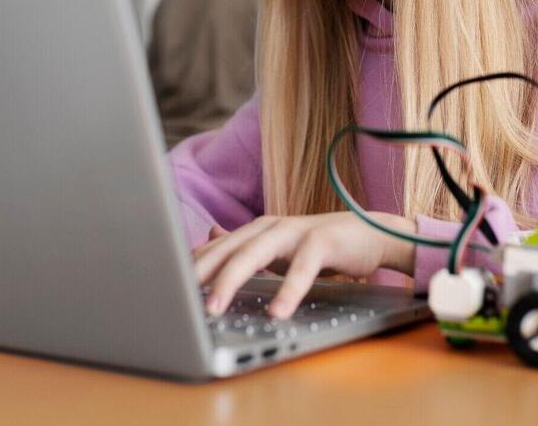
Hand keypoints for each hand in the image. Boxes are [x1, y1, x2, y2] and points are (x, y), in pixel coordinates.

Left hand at [195, 212, 415, 319]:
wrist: (372, 234)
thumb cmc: (323, 245)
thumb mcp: (278, 248)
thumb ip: (245, 246)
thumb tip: (208, 239)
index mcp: (257, 229)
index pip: (215, 249)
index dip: (190, 268)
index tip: (165, 287)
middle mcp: (271, 226)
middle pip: (228, 250)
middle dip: (200, 275)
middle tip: (178, 300)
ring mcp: (295, 231)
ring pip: (254, 253)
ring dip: (231, 281)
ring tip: (214, 308)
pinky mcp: (323, 240)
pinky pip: (302, 268)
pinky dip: (288, 290)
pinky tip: (277, 311)